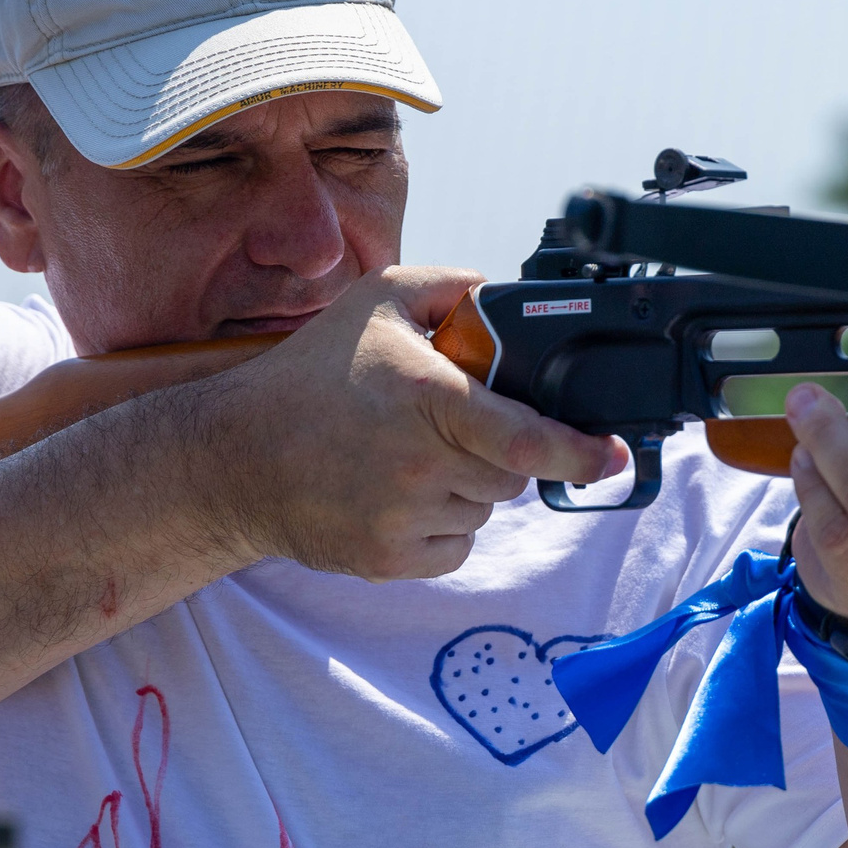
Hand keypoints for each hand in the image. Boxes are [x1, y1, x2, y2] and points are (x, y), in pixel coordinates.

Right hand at [192, 266, 626, 580]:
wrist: (235, 457)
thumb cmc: (310, 375)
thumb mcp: (378, 301)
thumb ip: (453, 288)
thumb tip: (507, 296)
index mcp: (427, 400)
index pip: (525, 438)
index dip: (579, 453)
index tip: (612, 456)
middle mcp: (419, 465)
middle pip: (511, 474)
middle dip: (495, 450)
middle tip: (443, 426)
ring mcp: (403, 519)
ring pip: (483, 509)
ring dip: (465, 486)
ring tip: (405, 456)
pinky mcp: (388, 560)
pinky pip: (455, 547)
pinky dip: (441, 524)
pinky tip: (395, 493)